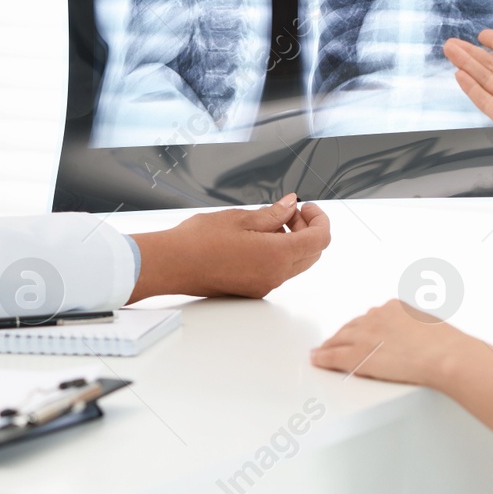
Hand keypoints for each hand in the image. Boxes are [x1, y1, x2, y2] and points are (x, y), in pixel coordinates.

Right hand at [129, 195, 330, 301]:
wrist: (172, 264)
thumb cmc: (199, 241)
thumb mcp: (241, 217)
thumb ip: (273, 213)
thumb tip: (291, 205)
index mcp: (276, 255)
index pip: (319, 239)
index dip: (320, 219)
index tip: (306, 207)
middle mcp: (274, 275)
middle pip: (312, 253)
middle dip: (307, 229)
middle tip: (289, 212)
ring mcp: (263, 285)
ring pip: (295, 263)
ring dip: (292, 241)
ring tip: (269, 222)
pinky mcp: (251, 289)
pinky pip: (277, 270)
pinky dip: (278, 252)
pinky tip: (257, 238)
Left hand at [310, 300, 473, 388]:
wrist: (445, 355)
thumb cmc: (446, 345)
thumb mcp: (430, 325)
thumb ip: (415, 327)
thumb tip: (417, 336)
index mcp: (393, 307)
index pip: (370, 317)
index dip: (361, 328)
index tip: (358, 333)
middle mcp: (375, 317)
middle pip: (351, 326)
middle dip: (342, 335)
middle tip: (333, 342)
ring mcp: (365, 335)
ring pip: (339, 339)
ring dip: (329, 345)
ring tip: (321, 351)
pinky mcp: (358, 355)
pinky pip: (334, 355)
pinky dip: (322, 358)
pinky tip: (316, 359)